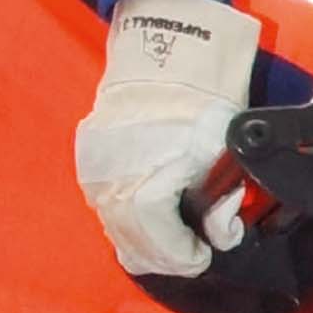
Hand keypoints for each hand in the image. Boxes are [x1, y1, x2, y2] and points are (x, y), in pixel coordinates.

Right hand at [77, 0, 259, 276]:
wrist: (166, 56)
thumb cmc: (200, 102)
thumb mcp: (224, 156)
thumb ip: (223, 206)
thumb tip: (220, 237)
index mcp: (143, 184)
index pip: (159, 243)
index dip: (182, 257)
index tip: (201, 257)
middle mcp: (110, 184)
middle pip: (133, 244)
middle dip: (166, 256)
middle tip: (191, 255)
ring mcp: (94, 172)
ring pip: (115, 229)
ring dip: (145, 242)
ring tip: (173, 241)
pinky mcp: (88, 160)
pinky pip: (105, 206)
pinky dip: (127, 221)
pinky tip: (149, 220)